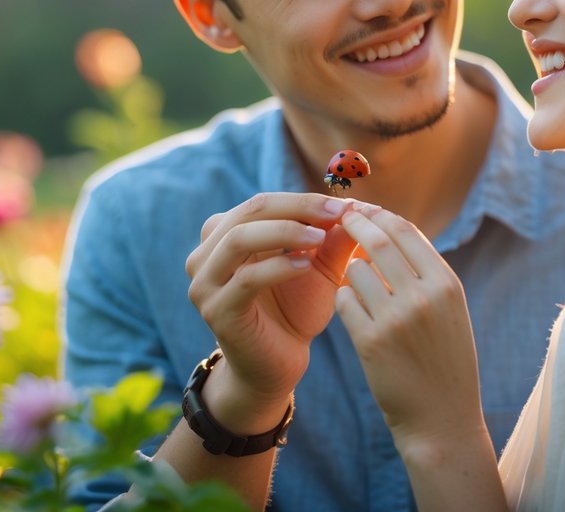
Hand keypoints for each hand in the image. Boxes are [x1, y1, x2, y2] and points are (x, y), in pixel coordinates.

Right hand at [185, 193, 366, 415]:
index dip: (303, 199)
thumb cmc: (296, 310)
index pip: (262, 202)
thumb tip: (359, 205)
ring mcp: (205, 283)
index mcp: (225, 236)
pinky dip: (278, 266)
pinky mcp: (216, 311)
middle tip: (336, 213)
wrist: (279, 365)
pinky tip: (306, 266)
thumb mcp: (319, 267)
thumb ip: (333, 238)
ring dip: (285, 231)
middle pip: (249, 212)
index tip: (344, 204)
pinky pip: (246, 279)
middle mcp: (206, 254)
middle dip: (297, 208)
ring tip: (321, 238)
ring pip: (240, 239)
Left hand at [334, 209, 485, 448]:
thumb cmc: (446, 362)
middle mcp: (424, 296)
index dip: (380, 215)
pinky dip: (343, 298)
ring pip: (356, 270)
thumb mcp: (450, 311)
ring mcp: (396, 319)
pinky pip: (344, 301)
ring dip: (350, 269)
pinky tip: (349, 307)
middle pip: (379, 240)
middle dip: (356, 224)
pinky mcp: (370, 342)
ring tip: (354, 279)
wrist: (442, 420)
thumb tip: (391, 231)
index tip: (364, 210)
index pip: (406, 231)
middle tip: (340, 218)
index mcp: (447, 284)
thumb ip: (426, 273)